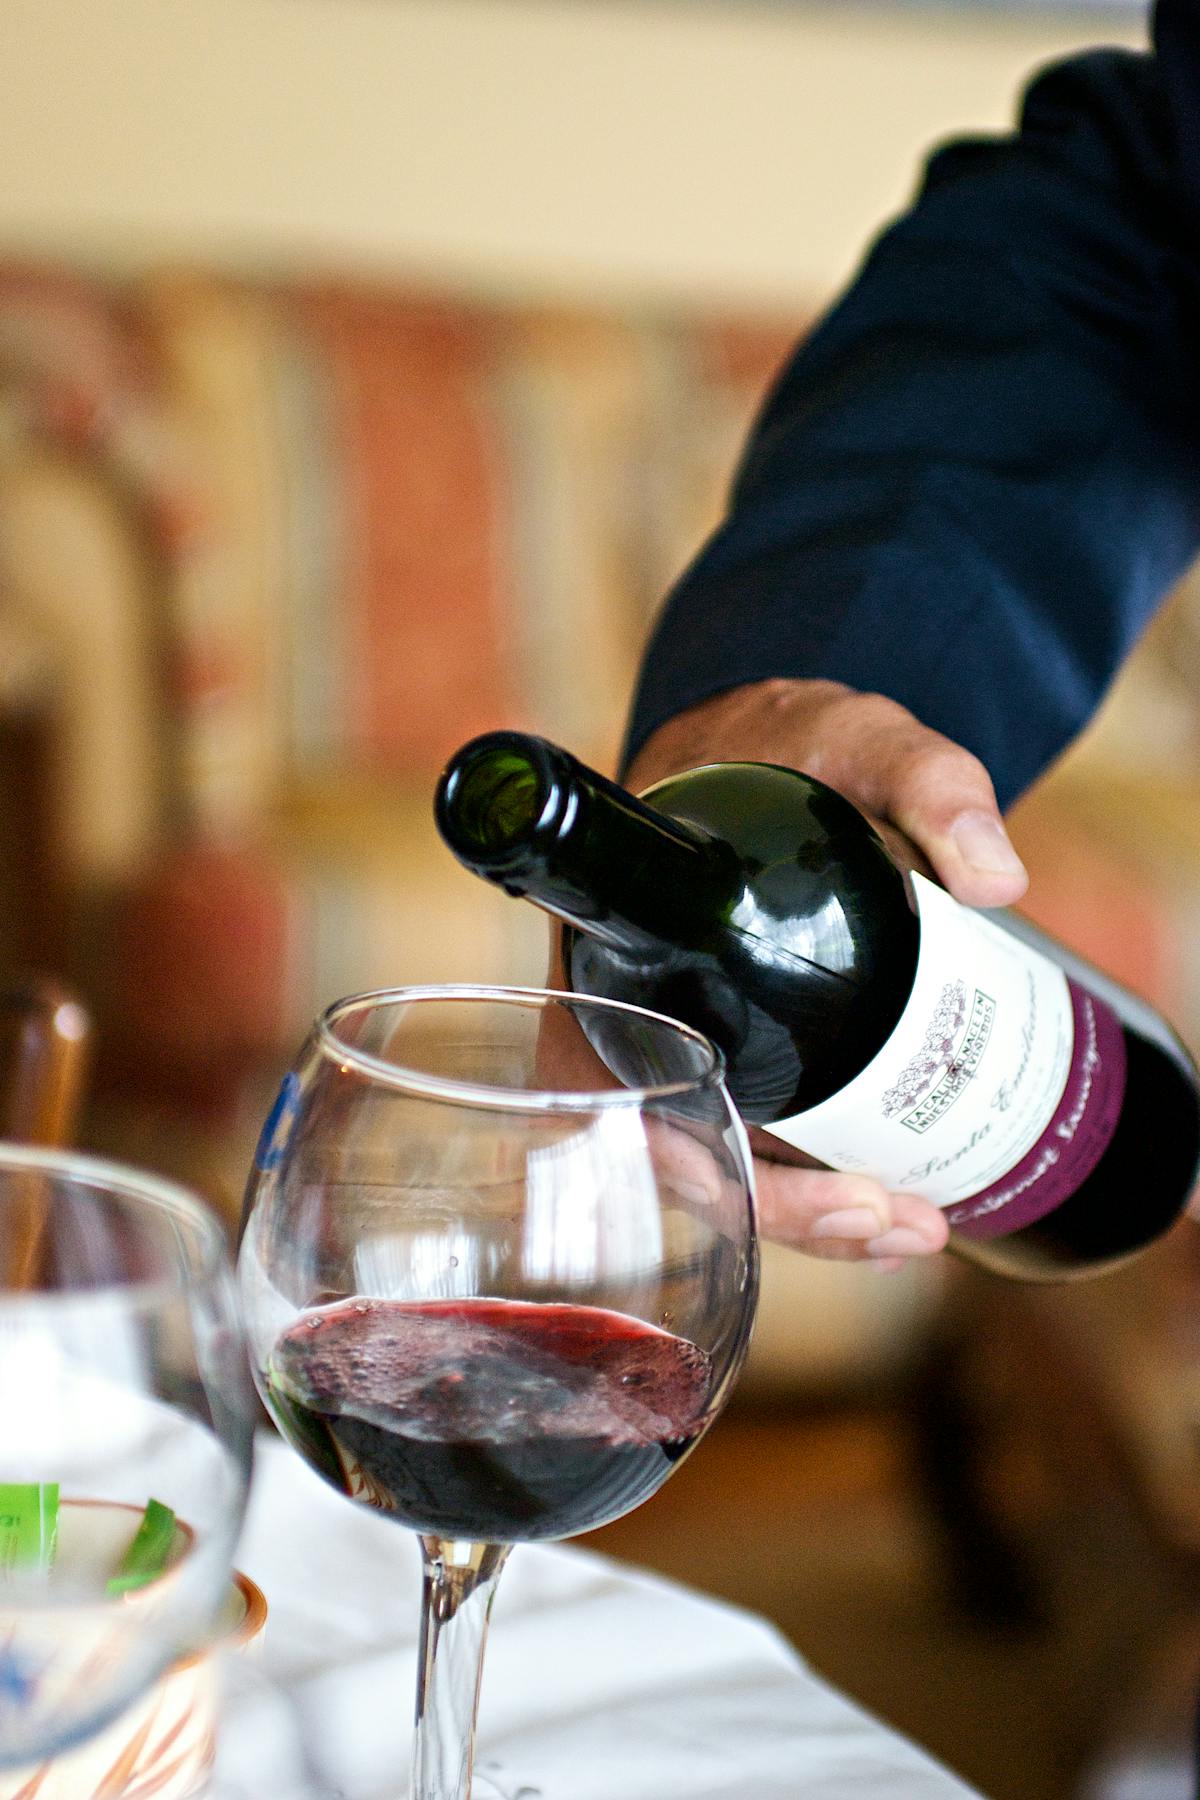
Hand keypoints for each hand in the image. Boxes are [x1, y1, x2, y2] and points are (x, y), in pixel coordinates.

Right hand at [623, 678, 1030, 1270]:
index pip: (625, 1099)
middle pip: (676, 1159)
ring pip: (715, 1163)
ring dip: (810, 1218)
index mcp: (609, 950)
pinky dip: (809, 1182)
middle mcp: (623, 1013)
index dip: (713, 1172)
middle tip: (902, 1223)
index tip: (838, 1191)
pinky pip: (745, 1135)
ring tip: (917, 1227)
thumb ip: (930, 782)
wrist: (769, 739)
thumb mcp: (861, 740)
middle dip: (791, 1215)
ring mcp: (671, 1036)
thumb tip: (999, 880)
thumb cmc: (788, 738)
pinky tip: (887, 1199)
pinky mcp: (722, 1046)